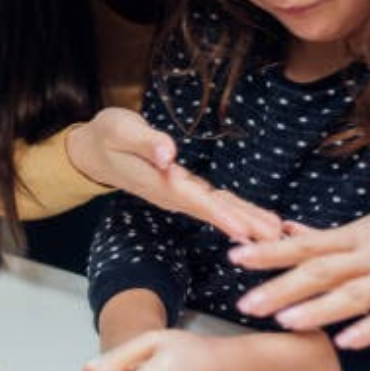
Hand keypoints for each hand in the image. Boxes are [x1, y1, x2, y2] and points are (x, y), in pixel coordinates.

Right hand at [67, 107, 280, 242]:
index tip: (244, 232)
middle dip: (243, 225)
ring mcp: (179, 193)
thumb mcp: (121, 130)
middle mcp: (172, 193)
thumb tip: (169, 154)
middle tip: (275, 240)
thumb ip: (146, 142)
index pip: (194, 201)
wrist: (94, 150)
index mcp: (159, 181)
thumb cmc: (108, 136)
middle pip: (212, 211)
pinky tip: (255, 221)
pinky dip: (237, 212)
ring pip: (217, 209)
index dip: (220, 216)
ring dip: (245, 221)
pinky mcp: (185, 189)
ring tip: (275, 233)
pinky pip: (215, 203)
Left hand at [230, 199, 369, 348]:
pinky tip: (348, 341)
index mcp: (357, 238)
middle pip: (320, 271)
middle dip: (281, 287)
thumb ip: (329, 236)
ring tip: (286, 321)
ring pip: (353, 294)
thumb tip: (288, 231)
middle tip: (245, 303)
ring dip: (318, 308)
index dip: (270, 252)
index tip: (235, 257)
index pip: (305, 245)